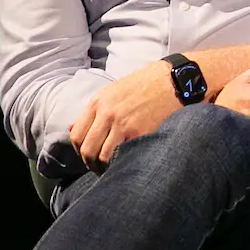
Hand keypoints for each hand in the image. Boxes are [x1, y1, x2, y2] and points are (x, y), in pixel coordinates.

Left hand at [68, 61, 183, 169]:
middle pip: (87, 150)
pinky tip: (127, 164)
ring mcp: (123, 124)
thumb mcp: (115, 90)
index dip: (80, 151)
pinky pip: (123, 156)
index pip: (76, 135)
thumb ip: (95, 109)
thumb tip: (73, 128)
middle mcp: (107, 113)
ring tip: (113, 170)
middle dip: (91, 164)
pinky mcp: (140, 132)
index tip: (88, 156)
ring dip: (105, 168)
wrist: (177, 79)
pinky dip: (122, 164)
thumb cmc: (148, 84)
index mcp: (98, 102)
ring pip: (102, 157)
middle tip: (99, 168)